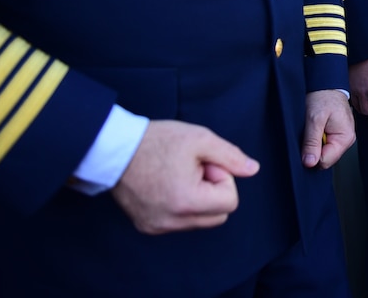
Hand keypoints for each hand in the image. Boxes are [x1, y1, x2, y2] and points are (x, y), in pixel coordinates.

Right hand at [111, 120, 259, 234]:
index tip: (205, 164)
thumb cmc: (157, 141)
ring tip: (178, 175)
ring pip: (201, 220)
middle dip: (214, 191)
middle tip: (194, 169)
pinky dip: (182, 206)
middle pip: (218, 215)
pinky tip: (167, 184)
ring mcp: (158, 227)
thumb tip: (253, 170)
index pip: (230, 202)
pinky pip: (180, 222)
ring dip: (199, 199)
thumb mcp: (200, 139)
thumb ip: (231, 156)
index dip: (223, 179)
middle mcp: (172, 221)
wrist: (115, 149)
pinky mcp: (148, 226)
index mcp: (187, 202)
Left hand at [302, 89, 355, 168]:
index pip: (325, 161)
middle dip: (313, 149)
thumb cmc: (323, 96)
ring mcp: (340, 137)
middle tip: (310, 131)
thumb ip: (312, 142)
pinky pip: (322, 144)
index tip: (305, 142)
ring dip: (313, 143)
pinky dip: (315, 138)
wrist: (325, 83)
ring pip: (322, 152)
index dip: (311, 155)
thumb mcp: (314, 119)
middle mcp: (345, 140)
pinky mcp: (334, 134)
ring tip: (313, 127)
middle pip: (324, 158)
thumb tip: (310, 163)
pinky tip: (314, 127)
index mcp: (345, 138)